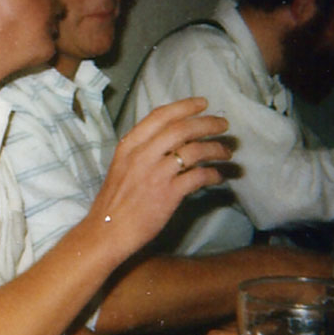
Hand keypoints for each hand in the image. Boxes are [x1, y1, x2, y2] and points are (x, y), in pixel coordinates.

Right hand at [87, 98, 229, 261]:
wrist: (107, 230)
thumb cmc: (114, 200)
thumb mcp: (122, 166)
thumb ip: (143, 150)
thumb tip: (173, 140)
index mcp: (129, 145)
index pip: (160, 115)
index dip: (184, 107)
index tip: (202, 103)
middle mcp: (142, 155)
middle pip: (182, 128)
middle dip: (207, 123)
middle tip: (223, 125)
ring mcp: (156, 174)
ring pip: (194, 150)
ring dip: (215, 148)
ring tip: (226, 152)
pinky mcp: (168, 194)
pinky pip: (198, 176)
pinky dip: (213, 174)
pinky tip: (218, 177)